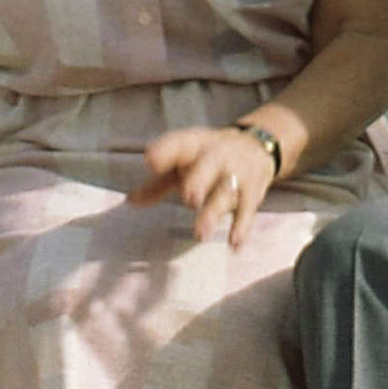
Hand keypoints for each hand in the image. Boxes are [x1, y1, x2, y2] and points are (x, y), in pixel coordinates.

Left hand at [129, 125, 277, 245]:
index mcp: (194, 145)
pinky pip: (248, 209)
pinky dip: (242, 227)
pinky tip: (234, 245)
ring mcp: (237, 173)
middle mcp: (217, 155)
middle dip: (199, 181)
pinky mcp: (253, 191)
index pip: (179, 144)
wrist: (258, 144)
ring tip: (200, 234)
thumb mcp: (183, 162)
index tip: (150, 161)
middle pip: (208, 166)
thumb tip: (130, 201)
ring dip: (214, 212)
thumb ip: (157, 183)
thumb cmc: (207, 158)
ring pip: (226, 192)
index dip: (166, 151)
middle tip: (189, 199)